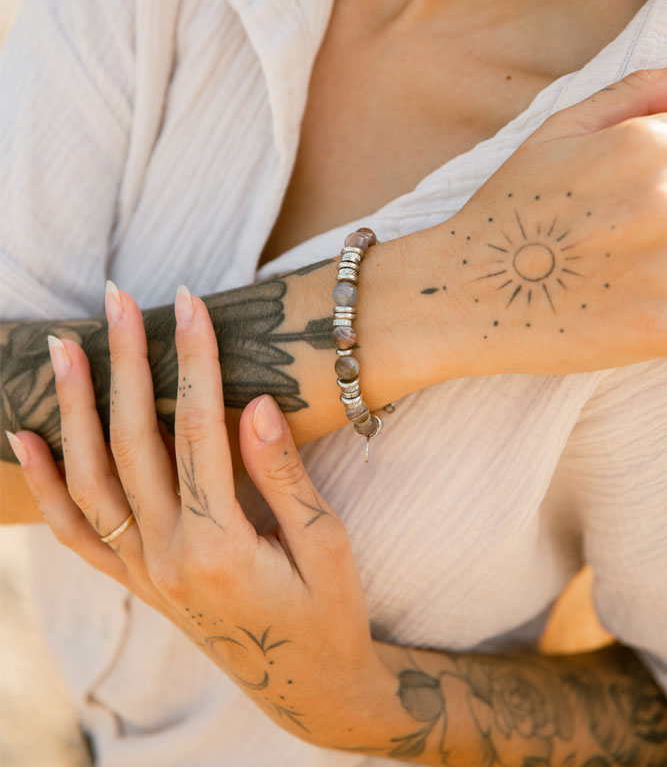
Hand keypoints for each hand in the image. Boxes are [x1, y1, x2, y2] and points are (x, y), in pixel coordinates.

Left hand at [10, 288, 388, 742]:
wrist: (307, 686)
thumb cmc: (328, 613)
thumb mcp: (326, 545)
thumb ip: (285, 476)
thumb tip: (255, 402)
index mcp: (220, 547)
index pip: (199, 431)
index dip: (194, 361)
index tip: (189, 303)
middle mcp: (166, 560)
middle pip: (134, 443)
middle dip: (124, 363)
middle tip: (119, 299)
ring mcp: (142, 574)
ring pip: (90, 481)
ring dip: (74, 410)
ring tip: (65, 346)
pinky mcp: (136, 582)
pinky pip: (75, 533)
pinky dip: (45, 485)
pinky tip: (26, 438)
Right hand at [442, 67, 666, 374]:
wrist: (465, 293)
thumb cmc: (510, 211)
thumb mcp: (557, 133)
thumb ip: (632, 96)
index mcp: (646, 145)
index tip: (655, 197)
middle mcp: (664, 198)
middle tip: (643, 224)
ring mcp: (665, 265)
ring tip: (646, 256)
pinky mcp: (662, 326)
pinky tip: (651, 296)